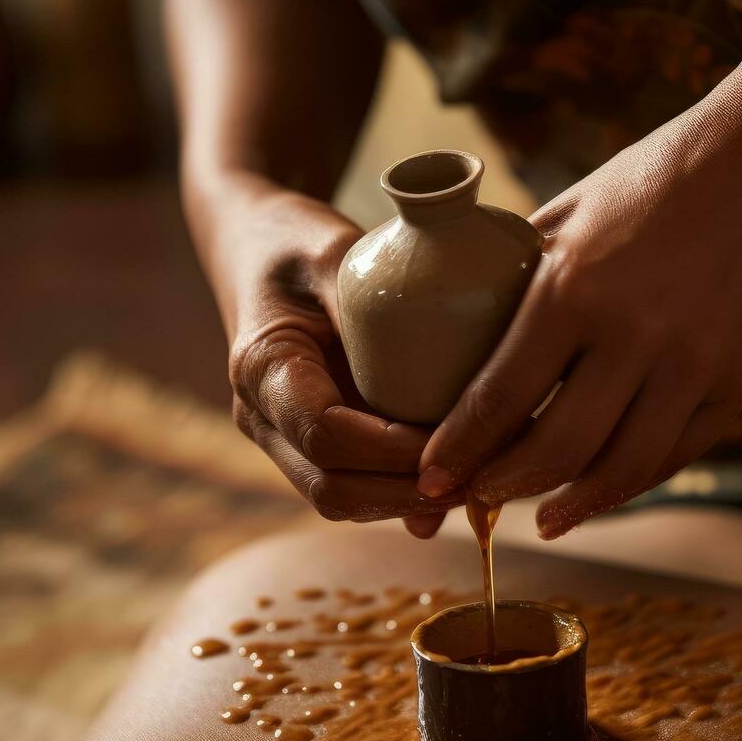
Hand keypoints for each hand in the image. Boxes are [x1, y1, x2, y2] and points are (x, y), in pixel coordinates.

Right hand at [190, 171, 459, 532]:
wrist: (257, 246)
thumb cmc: (297, 240)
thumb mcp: (335, 252)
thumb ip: (376, 306)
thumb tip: (446, 360)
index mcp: (263, 370)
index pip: (326, 437)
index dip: (395, 451)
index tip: (459, 434)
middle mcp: (263, 418)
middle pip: (332, 488)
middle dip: (409, 492)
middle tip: (484, 472)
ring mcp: (283, 438)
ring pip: (344, 499)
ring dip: (411, 500)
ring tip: (481, 479)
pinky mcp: (312, 444)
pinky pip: (357, 485)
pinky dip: (405, 490)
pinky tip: (460, 475)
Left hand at [416, 106, 741, 537]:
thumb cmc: (663, 172)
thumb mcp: (575, 209)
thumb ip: (521, 268)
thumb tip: (466, 318)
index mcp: (576, 286)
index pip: (499, 395)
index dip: (457, 447)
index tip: (431, 474)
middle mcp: (636, 335)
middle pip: (552, 450)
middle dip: (499, 487)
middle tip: (470, 499)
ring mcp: (696, 365)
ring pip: (618, 469)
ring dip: (567, 504)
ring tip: (540, 518)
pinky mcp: (741, 382)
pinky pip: (676, 454)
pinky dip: (631, 482)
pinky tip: (602, 491)